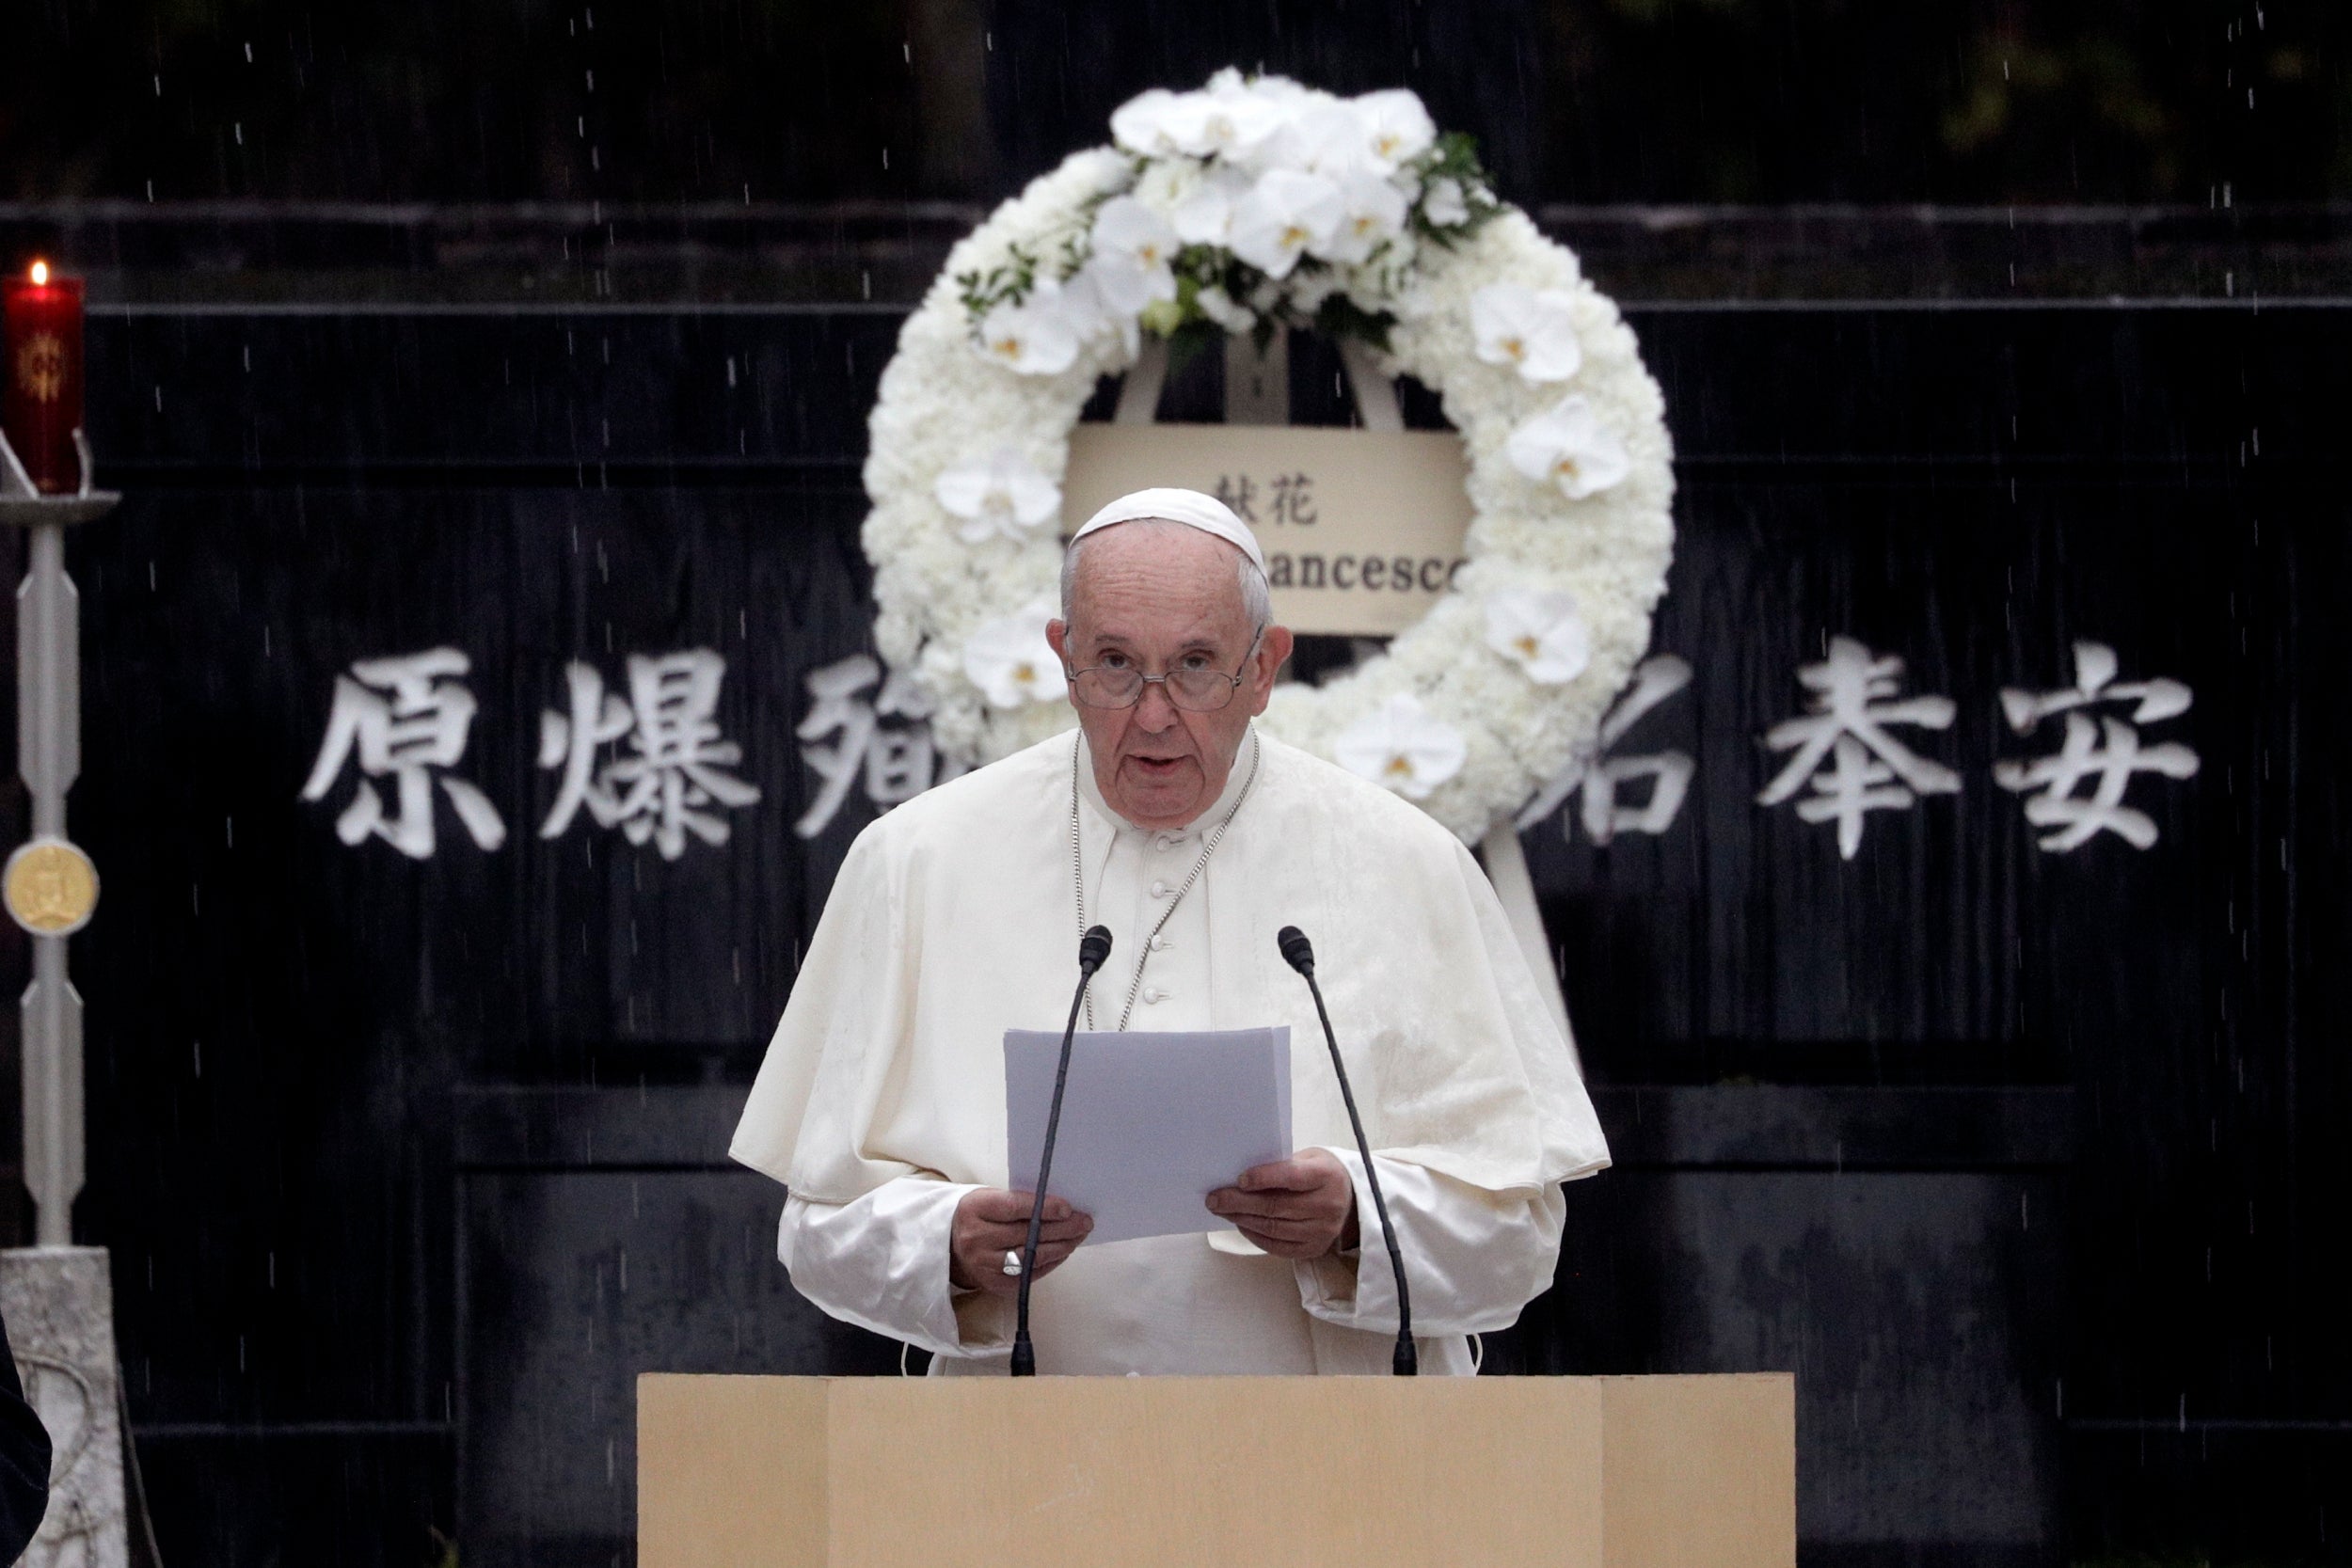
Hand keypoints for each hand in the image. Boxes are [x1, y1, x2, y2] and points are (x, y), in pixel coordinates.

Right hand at [949, 1188, 1092, 1296]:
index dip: (1044, 1208)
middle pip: (1027, 1234)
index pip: (1014, 1208)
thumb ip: (1019, 1201)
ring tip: (1078, 1236)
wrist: (950, 1246)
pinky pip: (1029, 1275)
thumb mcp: (989, 1198)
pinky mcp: (994, 1284)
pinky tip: (1063, 1251)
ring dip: (1061, 1246)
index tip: (1068, 1208)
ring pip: (1031, 1257)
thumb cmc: (979, 1216)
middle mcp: (976, 1239)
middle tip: (1084, 1222)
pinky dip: (1050, 1262)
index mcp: (975, 1210)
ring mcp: (984, 1265)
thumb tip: (1060, 1207)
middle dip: (1062, 1228)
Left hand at [1205, 1148, 1358, 1259]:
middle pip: (1277, 1206)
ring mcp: (1322, 1231)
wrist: (1351, 1199)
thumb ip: (1281, 1165)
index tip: (1239, 1179)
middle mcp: (1328, 1205)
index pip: (1292, 1177)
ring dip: (1243, 1219)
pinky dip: (1255, 1236)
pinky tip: (1241, 1224)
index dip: (1264, 1177)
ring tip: (1222, 1211)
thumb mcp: (1308, 1158)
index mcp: (1326, 1176)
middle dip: (1240, 1202)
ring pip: (1274, 1228)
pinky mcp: (1314, 1249)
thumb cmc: (1320, 1173)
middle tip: (1215, 1199)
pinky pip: (1278, 1247)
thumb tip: (1240, 1177)